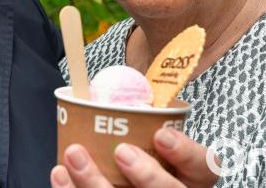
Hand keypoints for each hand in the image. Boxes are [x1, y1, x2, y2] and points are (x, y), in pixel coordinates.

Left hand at [51, 128, 216, 187]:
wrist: (117, 178)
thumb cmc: (131, 151)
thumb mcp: (145, 138)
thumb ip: (137, 119)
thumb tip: (102, 87)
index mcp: (188, 178)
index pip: (205, 168)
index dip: (186, 153)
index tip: (161, 134)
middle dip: (148, 176)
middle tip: (122, 151)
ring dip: (96, 183)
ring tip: (75, 155)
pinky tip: (60, 174)